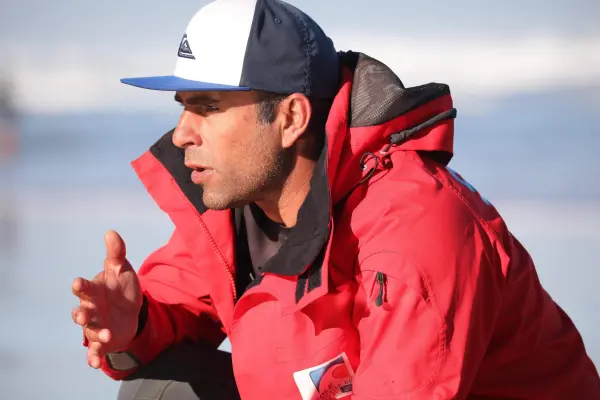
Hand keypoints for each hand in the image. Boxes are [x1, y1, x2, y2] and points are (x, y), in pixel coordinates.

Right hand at [72, 230, 142, 368]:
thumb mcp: (122, 269)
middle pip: (80, 312)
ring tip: (106, 335)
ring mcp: (95, 326)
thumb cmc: (122, 287)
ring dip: (96, 334)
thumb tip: (111, 232)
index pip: (84, 288)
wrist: (131, 310)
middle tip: (83, 315)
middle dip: (81, 313)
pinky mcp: (102, 341)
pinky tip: (95, 364)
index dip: (81, 285)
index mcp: (94, 291)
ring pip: (90, 332)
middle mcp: (90, 309)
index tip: (78, 282)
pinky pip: (94, 351)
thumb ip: (117, 253)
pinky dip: (93, 358)